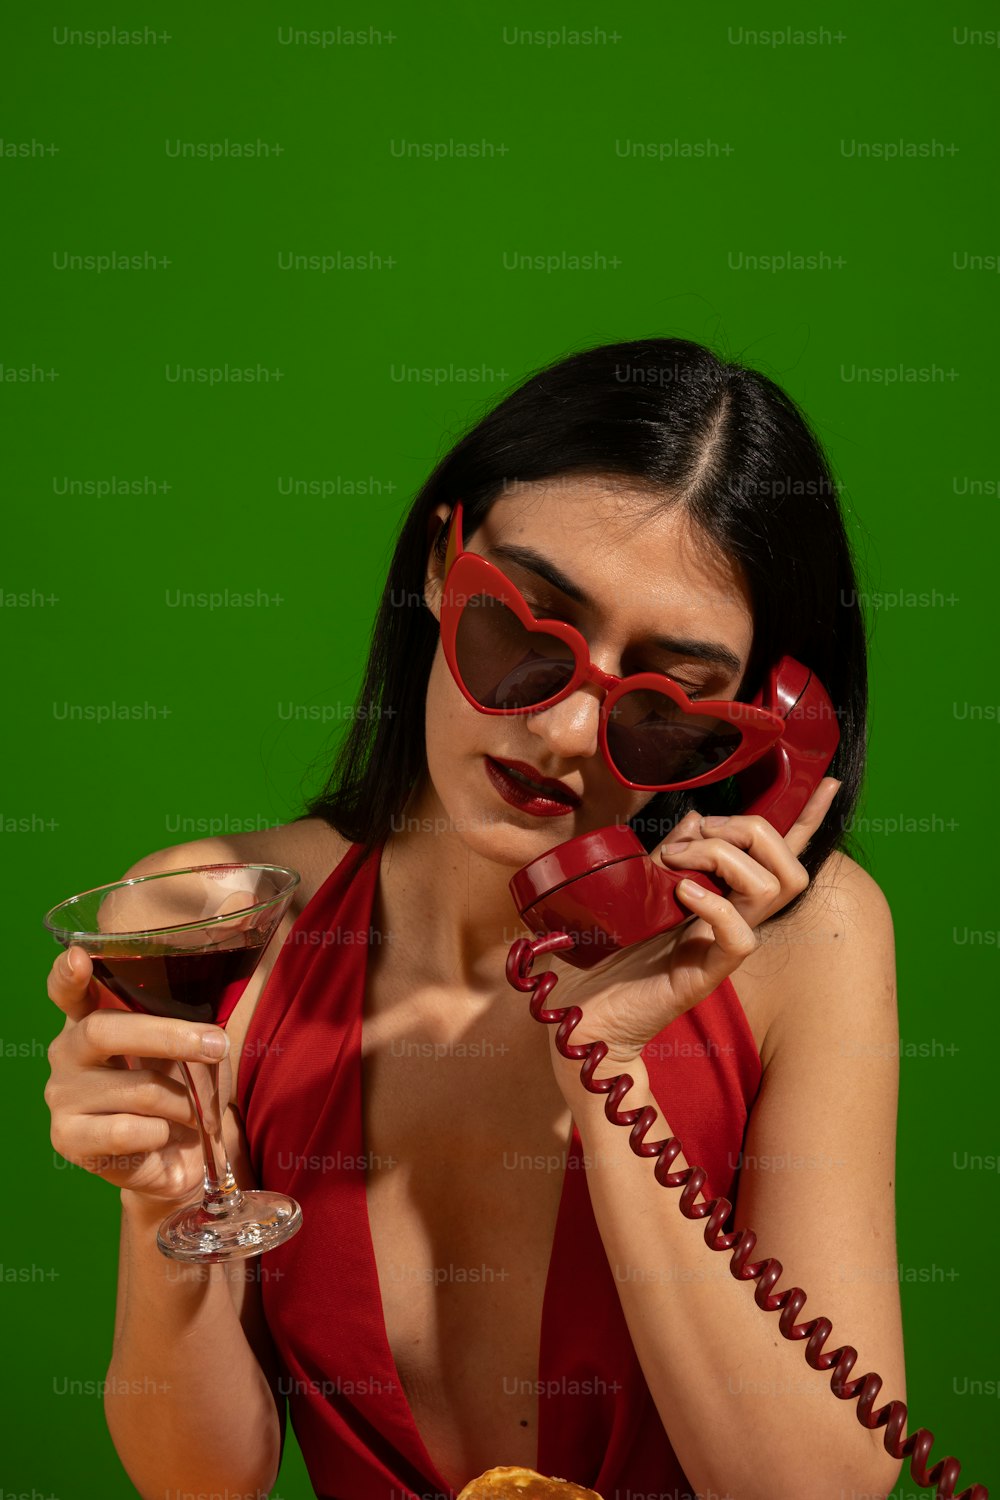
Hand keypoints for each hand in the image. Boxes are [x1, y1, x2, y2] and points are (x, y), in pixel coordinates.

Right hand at [44, 945, 232, 1204]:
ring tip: (196, 1112)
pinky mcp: (69, 1140)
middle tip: (219, 1045)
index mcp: (93, 1018)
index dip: (68, 973)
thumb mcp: (196, 1040)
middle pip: (108, 1032)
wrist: (182, 1161)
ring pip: (136, 1088)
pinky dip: (166, 1134)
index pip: (68, 989)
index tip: (79, 955)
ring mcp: (62, 1097)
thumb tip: (241, 921)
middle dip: (171, 1037)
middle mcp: (67, 1052)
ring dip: (185, 1102)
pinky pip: (130, 1131)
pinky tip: (167, 1137)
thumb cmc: (188, 1088)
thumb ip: (199, 999)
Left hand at [534, 777, 842, 1074]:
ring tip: (678, 863)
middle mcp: (738, 918)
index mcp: (729, 894)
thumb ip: (675, 848)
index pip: (782, 855)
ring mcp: (726, 946)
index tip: (827, 780)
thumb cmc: (613, 946)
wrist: (588, 1005)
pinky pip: (740, 935)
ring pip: (770, 890)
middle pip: (790, 867)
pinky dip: (714, 903)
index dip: (809, 819)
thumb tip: (696, 815)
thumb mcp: (643, 881)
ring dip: (722, 856)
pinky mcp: (708, 973)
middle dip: (748, 830)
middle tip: (691, 834)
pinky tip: (681, 893)